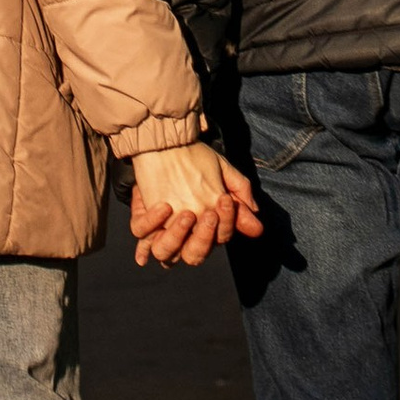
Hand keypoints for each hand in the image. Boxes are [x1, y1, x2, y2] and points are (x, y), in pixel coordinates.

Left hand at [128, 141, 263, 266]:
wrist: (167, 142)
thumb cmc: (196, 160)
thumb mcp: (223, 173)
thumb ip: (240, 196)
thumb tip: (257, 227)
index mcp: (205, 228)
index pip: (218, 239)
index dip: (224, 224)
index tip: (225, 199)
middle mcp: (183, 235)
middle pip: (193, 257)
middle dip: (203, 238)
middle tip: (208, 214)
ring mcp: (160, 229)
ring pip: (165, 254)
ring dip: (176, 238)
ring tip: (185, 214)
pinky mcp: (142, 218)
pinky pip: (142, 232)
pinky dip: (152, 223)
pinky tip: (164, 206)